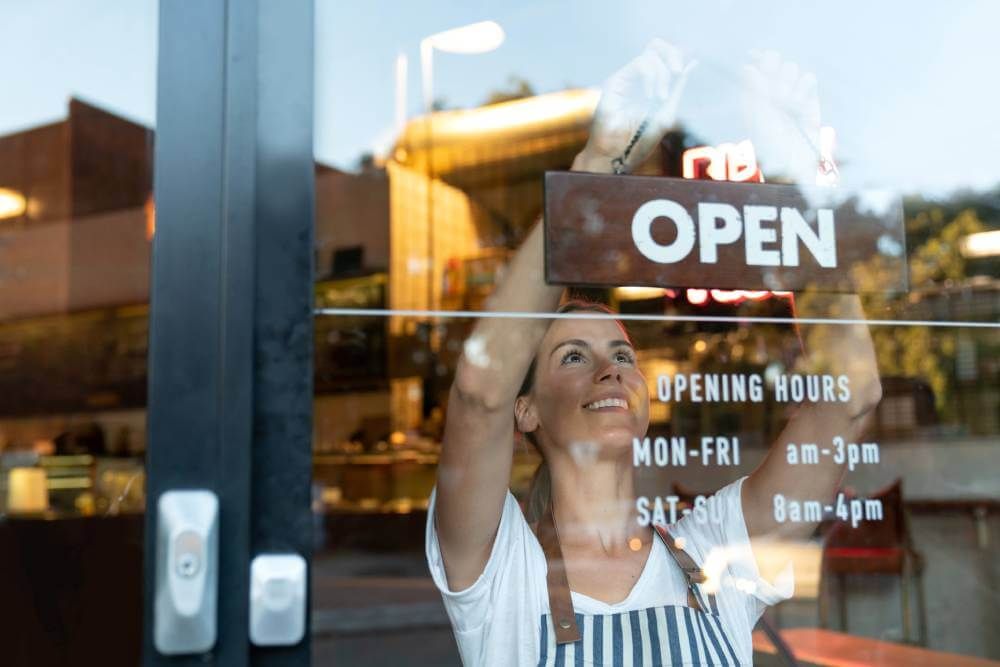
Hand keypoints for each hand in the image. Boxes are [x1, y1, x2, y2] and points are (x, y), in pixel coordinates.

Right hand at [574, 39, 695, 173]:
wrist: (619, 154)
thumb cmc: (641, 140)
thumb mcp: (667, 112)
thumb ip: (677, 88)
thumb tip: (692, 62)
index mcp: (652, 85)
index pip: (665, 57)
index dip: (677, 56)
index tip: (683, 71)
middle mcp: (638, 78)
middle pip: (657, 46)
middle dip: (672, 55)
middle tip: (677, 71)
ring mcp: (626, 78)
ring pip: (651, 54)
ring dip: (662, 75)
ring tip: (659, 98)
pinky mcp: (616, 80)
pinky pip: (641, 63)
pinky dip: (651, 77)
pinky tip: (650, 96)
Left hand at [742, 50, 822, 183]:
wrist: (794, 163)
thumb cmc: (769, 146)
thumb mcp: (759, 119)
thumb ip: (755, 93)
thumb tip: (747, 67)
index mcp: (752, 95)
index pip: (753, 66)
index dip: (756, 61)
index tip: (758, 63)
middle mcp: (770, 91)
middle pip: (772, 60)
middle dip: (773, 66)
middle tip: (771, 80)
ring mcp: (790, 92)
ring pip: (790, 67)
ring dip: (788, 81)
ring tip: (785, 103)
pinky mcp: (809, 97)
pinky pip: (808, 78)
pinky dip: (804, 87)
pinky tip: (799, 104)